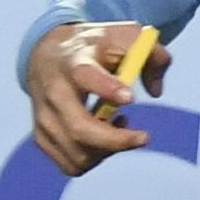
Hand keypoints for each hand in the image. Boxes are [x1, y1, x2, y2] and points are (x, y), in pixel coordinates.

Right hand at [23, 17, 157, 171]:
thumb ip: (153, 54)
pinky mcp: (42, 136)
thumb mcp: (126, 36)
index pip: (85, 76)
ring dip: (108, 149)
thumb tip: (156, 91)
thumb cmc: (96, 47)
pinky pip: (71, 163)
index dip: (107, 88)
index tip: (130, 98)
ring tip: (120, 123)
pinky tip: (103, 135)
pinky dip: (94, 158)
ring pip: (76, 151)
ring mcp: (44, 117)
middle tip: (144, 137)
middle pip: (78, 127)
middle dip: (114, 140)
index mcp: (74, 62)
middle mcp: (53, 92)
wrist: (49, 54)